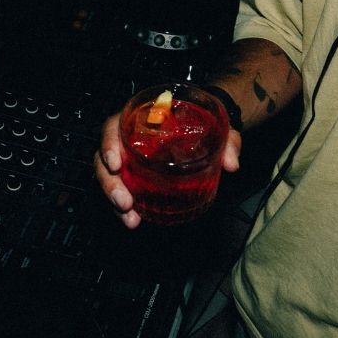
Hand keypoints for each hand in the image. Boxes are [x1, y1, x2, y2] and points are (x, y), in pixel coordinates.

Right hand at [94, 112, 241, 228]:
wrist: (208, 127)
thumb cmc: (206, 120)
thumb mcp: (220, 125)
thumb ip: (228, 141)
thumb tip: (232, 164)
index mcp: (143, 117)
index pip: (114, 125)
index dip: (109, 143)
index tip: (116, 164)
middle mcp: (130, 137)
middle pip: (105, 157)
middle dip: (110, 183)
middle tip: (124, 203)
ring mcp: (131, 157)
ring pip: (110, 177)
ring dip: (115, 200)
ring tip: (130, 219)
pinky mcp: (136, 174)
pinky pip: (123, 188)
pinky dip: (126, 207)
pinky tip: (135, 220)